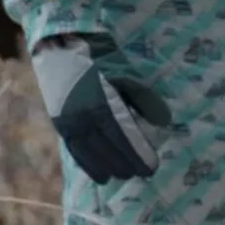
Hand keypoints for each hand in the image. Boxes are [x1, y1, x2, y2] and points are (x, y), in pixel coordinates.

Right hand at [32, 32, 173, 182]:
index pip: (123, 138)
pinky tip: (100, 176)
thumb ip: (144, 98)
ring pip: (91, 154)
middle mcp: (83, 117)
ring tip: (123, 176)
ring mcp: (69, 122)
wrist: (60, 48)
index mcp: (101, 104)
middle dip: (126, 164)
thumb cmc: (98, 59)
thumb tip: (164, 121)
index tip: (151, 167)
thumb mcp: (125, 74)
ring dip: (109, 168)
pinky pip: (76, 151)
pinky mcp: (60, 124)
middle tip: (142, 174)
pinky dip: (89, 166)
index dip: (137, 155)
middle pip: (108, 149)